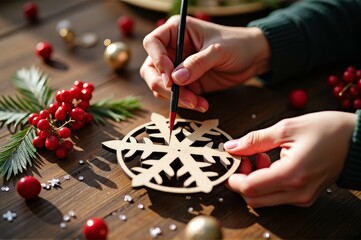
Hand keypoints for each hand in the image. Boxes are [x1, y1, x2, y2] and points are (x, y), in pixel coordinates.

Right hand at [140, 16, 269, 111]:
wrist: (254, 58)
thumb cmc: (238, 44)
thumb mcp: (218, 50)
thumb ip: (198, 63)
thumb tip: (176, 79)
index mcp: (177, 31)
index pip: (152, 43)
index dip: (157, 60)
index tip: (170, 77)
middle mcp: (173, 50)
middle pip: (151, 69)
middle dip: (162, 85)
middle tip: (178, 96)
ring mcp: (178, 68)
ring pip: (161, 86)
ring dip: (176, 98)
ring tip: (197, 102)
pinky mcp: (187, 84)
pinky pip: (177, 97)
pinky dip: (186, 104)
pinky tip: (202, 104)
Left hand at [224, 111, 355, 206]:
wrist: (357, 140)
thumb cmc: (327, 130)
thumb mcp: (287, 128)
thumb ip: (255, 140)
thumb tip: (232, 147)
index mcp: (292, 174)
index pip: (250, 188)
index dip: (233, 177)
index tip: (231, 161)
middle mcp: (298, 193)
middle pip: (253, 199)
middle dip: (241, 180)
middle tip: (244, 158)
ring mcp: (302, 198)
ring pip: (263, 199)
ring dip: (254, 181)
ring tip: (261, 155)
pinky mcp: (305, 197)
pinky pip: (276, 196)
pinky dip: (266, 183)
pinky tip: (271, 162)